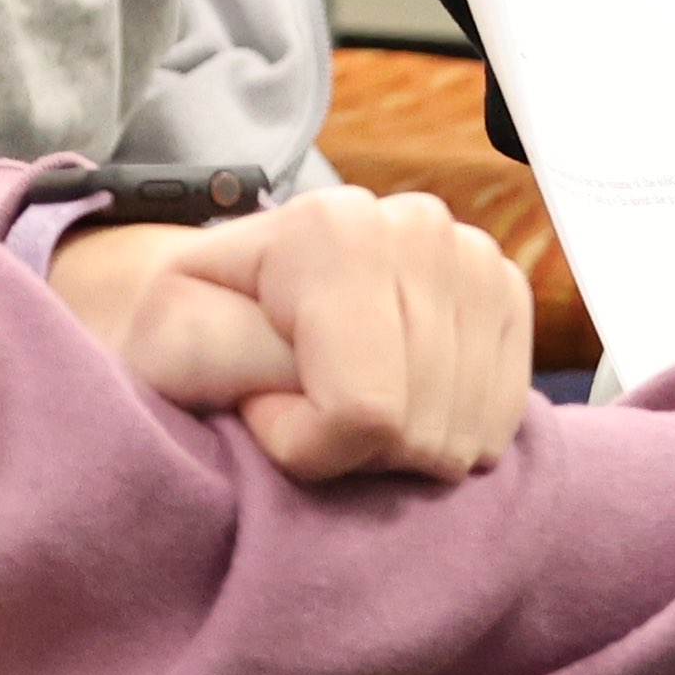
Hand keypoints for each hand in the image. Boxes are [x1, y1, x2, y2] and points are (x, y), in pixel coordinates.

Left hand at [51, 187, 536, 479]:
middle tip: (303, 407)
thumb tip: (323, 384)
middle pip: (418, 423)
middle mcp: (417, 224)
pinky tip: (399, 405)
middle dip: (352, 450)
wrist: (240, 296)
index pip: (362, 408)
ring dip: (398, 447)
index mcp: (331, 228)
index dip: (301, 443)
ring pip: (464, 429)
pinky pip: (500, 417)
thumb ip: (224, 357)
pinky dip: (446, 436)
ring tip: (345, 402)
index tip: (257, 406)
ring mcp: (474, 255)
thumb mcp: (166, 343)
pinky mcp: (508, 292)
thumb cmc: (198, 329)